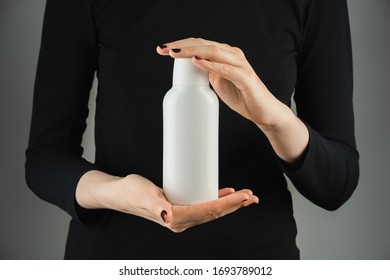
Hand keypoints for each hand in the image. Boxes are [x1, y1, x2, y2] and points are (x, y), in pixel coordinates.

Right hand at [76, 171, 258, 232]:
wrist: (120, 194)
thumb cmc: (129, 193)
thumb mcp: (142, 195)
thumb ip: (154, 206)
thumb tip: (167, 216)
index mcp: (175, 219)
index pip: (208, 212)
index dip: (227, 204)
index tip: (243, 195)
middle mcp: (181, 221)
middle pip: (213, 213)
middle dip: (235, 205)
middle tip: (252, 196)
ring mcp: (181, 216)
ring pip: (211, 211)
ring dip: (229, 205)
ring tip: (245, 197)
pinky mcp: (180, 209)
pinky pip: (203, 206)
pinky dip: (216, 200)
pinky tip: (225, 194)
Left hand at [157, 38, 308, 162]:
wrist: (264, 112)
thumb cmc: (242, 96)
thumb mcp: (218, 83)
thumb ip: (207, 73)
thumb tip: (190, 68)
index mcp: (224, 55)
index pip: (199, 45)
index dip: (180, 45)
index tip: (162, 50)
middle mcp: (232, 55)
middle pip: (203, 45)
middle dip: (181, 46)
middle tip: (163, 49)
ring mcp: (240, 65)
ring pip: (213, 52)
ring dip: (192, 51)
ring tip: (175, 52)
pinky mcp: (246, 78)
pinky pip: (227, 69)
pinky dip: (212, 65)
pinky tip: (198, 62)